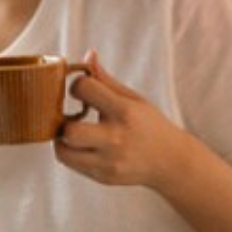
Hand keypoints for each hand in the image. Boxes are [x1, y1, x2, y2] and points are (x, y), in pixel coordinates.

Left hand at [54, 50, 190, 190]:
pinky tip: (80, 145)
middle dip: (63, 121)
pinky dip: (70, 153)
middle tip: (69, 117)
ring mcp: (108, 160)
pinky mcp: (102, 176)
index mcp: (124, 111)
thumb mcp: (132, 99)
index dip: (76, 86)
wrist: (169, 160)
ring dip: (61, 140)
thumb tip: (88, 55)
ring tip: (72, 132)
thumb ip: (106, 81)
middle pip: (69, 130)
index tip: (81, 90)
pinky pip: (71, 164)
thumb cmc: (148, 124)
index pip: (85, 90)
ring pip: (63, 152)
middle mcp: (115, 137)